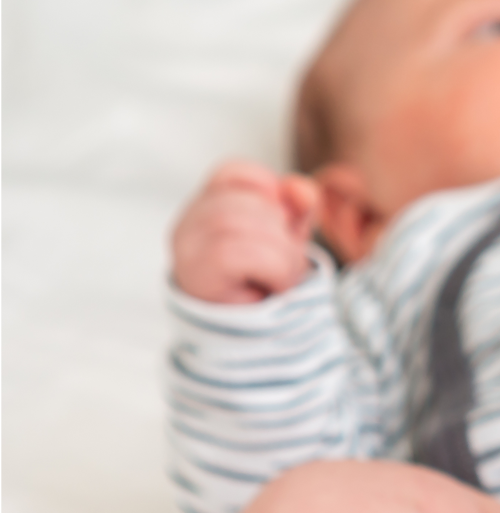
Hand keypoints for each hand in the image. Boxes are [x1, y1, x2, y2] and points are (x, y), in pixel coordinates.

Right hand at [172, 160, 318, 302]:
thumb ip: (298, 207)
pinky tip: (275, 284)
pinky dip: (273, 267)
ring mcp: (185, 249)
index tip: (283, 223)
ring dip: (281, 252)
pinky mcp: (194, 273)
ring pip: (239, 223)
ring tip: (281, 277)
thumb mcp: (289, 238)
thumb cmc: (266, 284)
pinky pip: (237, 251)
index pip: (232, 173)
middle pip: (242, 200)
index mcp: (206, 208)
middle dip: (280, 230)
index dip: (267, 188)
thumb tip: (300, 187)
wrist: (254, 339)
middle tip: (285, 263)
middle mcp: (187, 225)